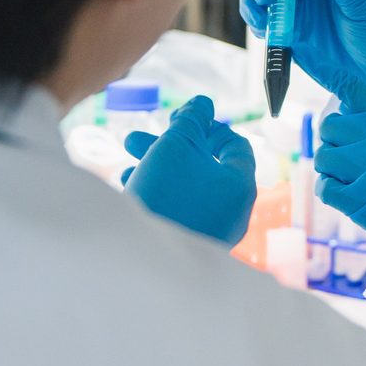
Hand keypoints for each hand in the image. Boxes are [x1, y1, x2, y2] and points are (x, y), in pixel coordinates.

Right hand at [122, 95, 257, 245]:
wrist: (144, 262)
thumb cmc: (165, 196)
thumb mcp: (176, 145)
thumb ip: (191, 120)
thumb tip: (202, 103)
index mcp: (240, 185)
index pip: (234, 145)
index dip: (206, 125)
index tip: (177, 120)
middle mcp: (233, 212)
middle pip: (204, 166)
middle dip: (168, 146)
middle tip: (135, 138)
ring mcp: (213, 233)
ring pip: (186, 188)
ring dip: (156, 167)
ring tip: (125, 161)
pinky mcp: (190, 248)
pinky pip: (178, 211)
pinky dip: (158, 193)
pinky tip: (130, 186)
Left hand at [314, 83, 365, 250]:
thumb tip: (349, 114)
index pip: (353, 89)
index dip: (333, 76)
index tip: (321, 67)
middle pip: (329, 126)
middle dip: (334, 139)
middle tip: (348, 154)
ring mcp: (363, 168)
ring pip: (323, 157)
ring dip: (331, 167)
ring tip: (350, 177)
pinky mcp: (355, 200)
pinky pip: (324, 187)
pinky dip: (330, 190)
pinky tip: (346, 194)